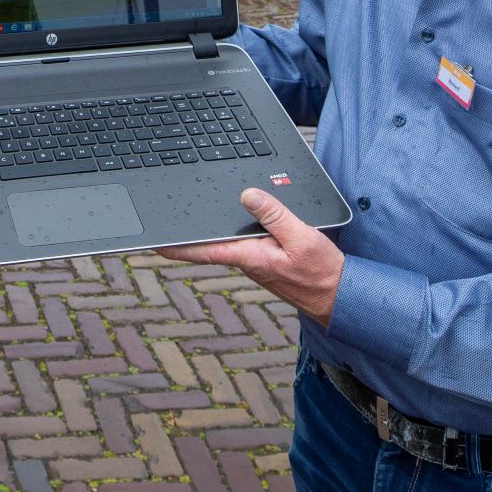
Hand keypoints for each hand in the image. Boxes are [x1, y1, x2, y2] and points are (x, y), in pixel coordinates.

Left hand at [158, 189, 343, 328]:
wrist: (338, 296)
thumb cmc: (321, 272)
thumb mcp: (302, 237)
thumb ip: (274, 215)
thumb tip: (248, 194)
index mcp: (250, 256)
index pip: (203, 250)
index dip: (175, 245)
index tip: (152, 240)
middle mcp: (247, 260)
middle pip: (210, 244)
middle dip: (188, 234)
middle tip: (164, 220)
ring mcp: (255, 261)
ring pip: (226, 242)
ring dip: (209, 232)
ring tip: (188, 217)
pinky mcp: (265, 259)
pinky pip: (242, 243)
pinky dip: (231, 232)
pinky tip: (231, 221)